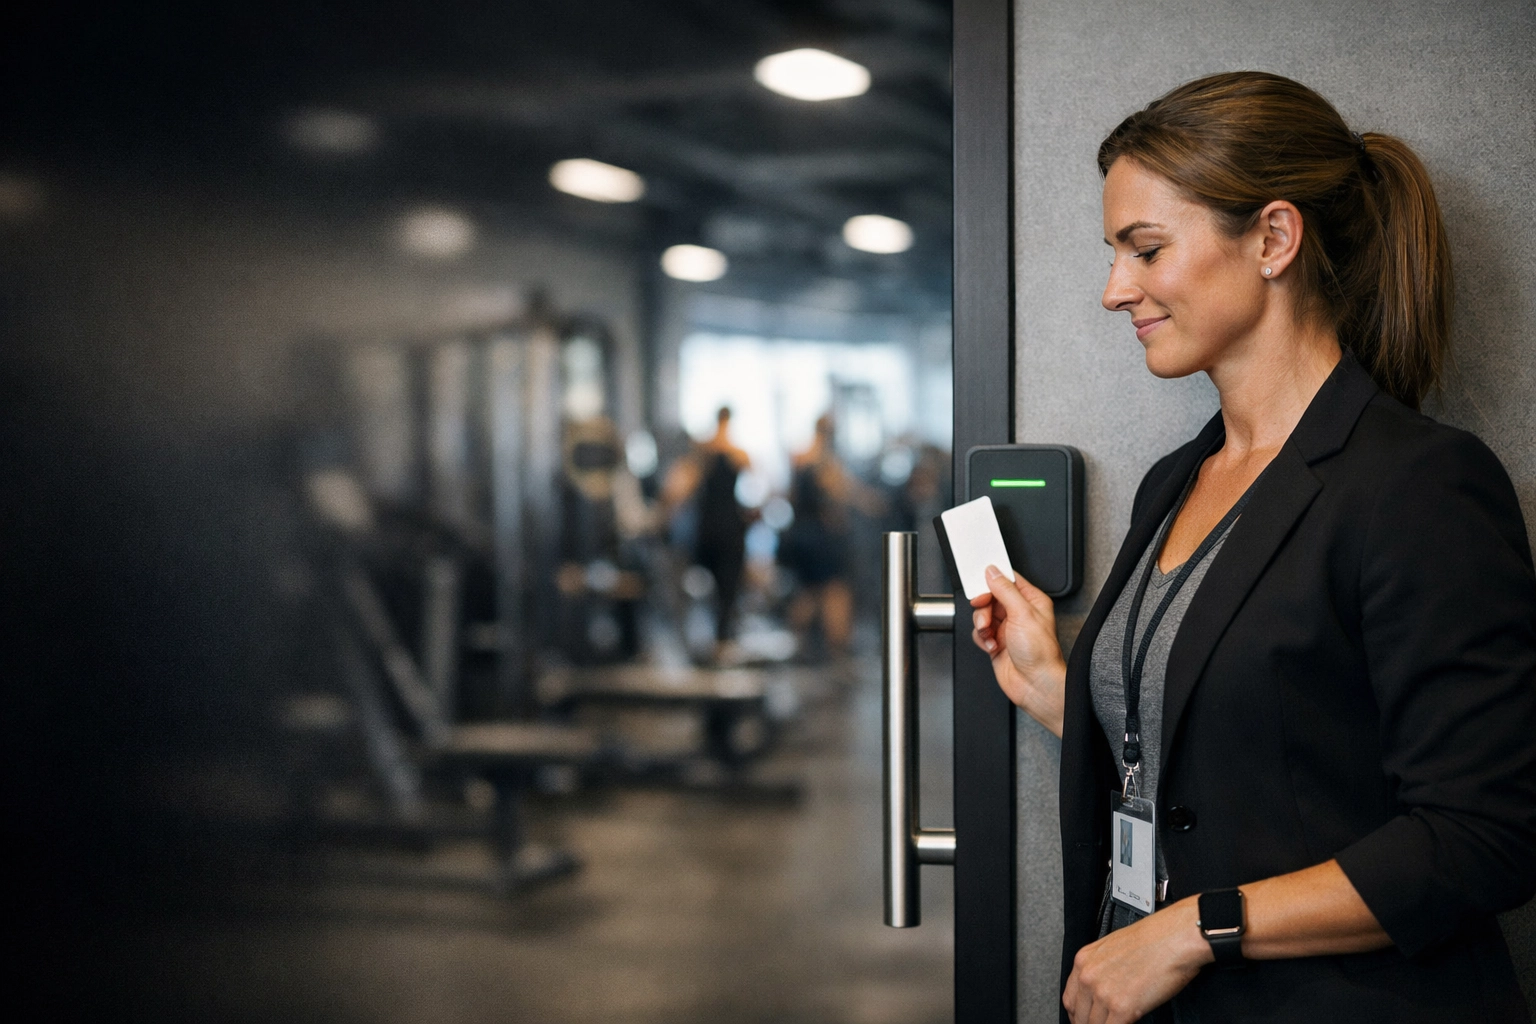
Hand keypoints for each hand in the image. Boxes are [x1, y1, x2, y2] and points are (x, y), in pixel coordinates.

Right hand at [970, 565, 1066, 736]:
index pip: (1008, 580)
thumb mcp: (1022, 613)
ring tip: (989, 633)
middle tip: (982, 610)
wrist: (1036, 685)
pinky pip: (980, 633)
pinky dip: (982, 638)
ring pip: (983, 615)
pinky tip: (991, 645)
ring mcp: (1007, 629)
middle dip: (984, 606)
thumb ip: (1005, 590)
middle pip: (991, 597)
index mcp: (1031, 601)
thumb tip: (993, 573)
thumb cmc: (1041, 654)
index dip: (993, 580)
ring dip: (982, 623)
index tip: (981, 583)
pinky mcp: (997, 643)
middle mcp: (1019, 613)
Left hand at [1063, 898, 1210, 1023]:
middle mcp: (1088, 976)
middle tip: (1101, 1023)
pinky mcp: (1121, 1008)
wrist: (1175, 938)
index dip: (1077, 1013)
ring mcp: (1103, 993)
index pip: (1070, 998)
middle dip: (1088, 1023)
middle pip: (1078, 1014)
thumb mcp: (1114, 948)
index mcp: (1084, 960)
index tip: (1084, 1018)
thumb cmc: (1154, 939)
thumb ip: (1102, 969)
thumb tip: (1104, 987)